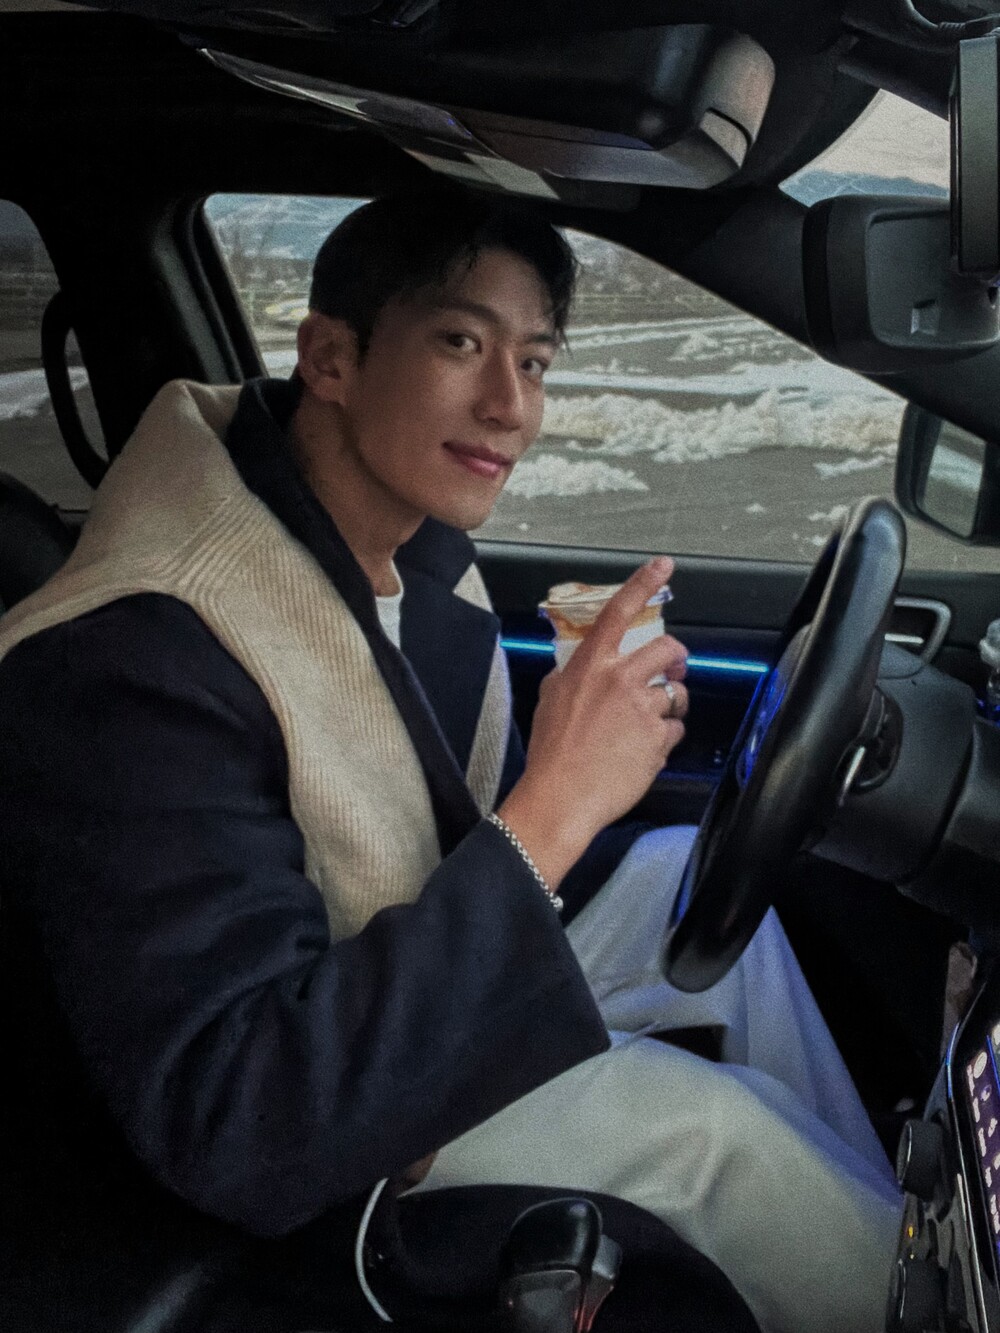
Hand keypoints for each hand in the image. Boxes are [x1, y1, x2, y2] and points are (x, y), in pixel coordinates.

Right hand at [498, 558, 688, 888]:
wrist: (560, 796)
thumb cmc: (551, 752)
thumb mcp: (548, 699)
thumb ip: (568, 675)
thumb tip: (577, 668)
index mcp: (591, 666)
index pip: (619, 612)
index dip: (644, 584)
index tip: (663, 567)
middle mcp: (620, 680)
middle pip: (668, 650)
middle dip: (676, 659)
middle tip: (672, 670)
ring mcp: (642, 710)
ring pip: (676, 694)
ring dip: (671, 704)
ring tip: (652, 721)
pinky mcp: (658, 740)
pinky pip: (675, 730)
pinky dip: (665, 738)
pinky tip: (643, 750)